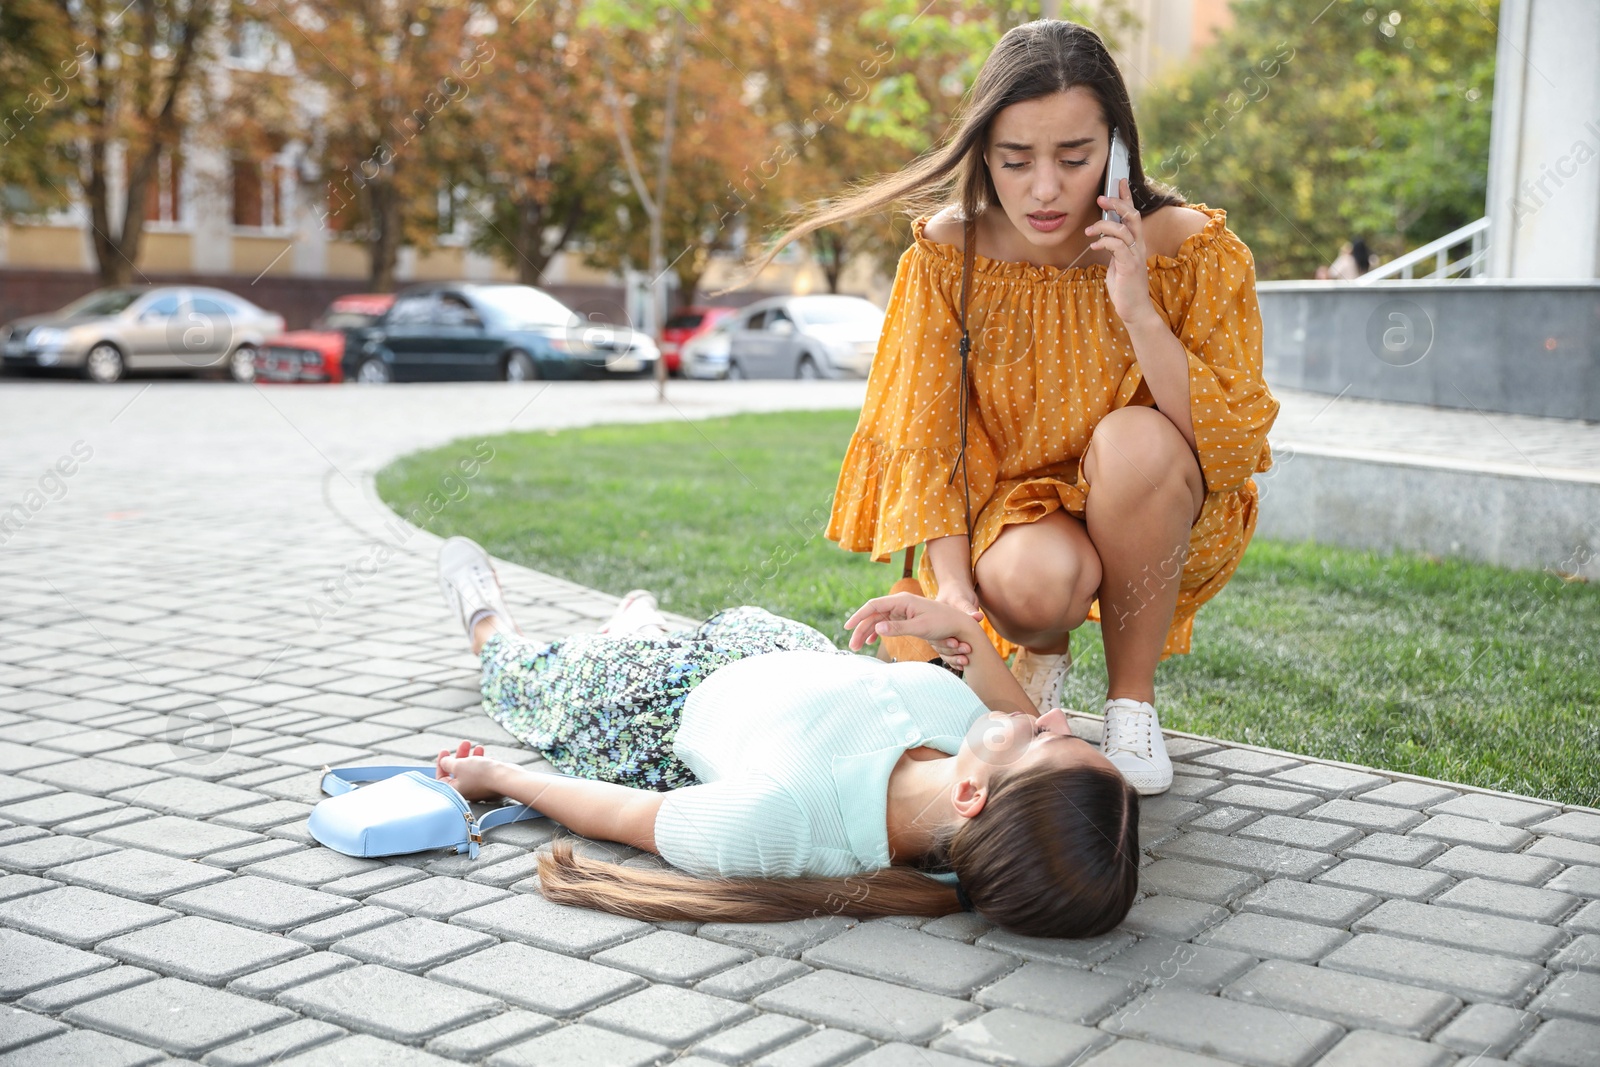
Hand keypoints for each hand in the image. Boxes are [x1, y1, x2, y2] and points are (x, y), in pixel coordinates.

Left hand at [435, 739, 504, 801]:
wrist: (505, 778)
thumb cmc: (480, 774)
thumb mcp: (459, 765)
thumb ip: (448, 763)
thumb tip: (444, 762)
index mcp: (455, 791)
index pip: (442, 778)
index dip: (442, 763)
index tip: (445, 751)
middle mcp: (466, 791)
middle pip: (458, 772)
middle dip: (461, 755)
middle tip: (465, 743)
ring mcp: (479, 788)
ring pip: (471, 770)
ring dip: (473, 757)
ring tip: (479, 747)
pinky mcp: (490, 784)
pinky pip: (483, 772)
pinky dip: (483, 763)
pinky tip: (489, 758)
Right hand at [845, 592, 981, 662]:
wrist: (960, 623)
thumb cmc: (943, 623)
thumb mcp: (921, 627)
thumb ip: (898, 628)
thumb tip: (877, 629)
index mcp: (902, 601)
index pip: (874, 606)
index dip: (859, 616)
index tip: (848, 627)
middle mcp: (899, 603)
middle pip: (873, 615)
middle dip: (860, 629)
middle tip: (853, 646)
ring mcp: (902, 610)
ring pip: (878, 620)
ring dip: (867, 632)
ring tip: (858, 646)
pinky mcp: (906, 617)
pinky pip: (886, 624)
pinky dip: (877, 632)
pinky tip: (872, 641)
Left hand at [1087, 178, 1158, 328]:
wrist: (1135, 309)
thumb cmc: (1124, 287)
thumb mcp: (1116, 263)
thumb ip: (1113, 249)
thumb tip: (1102, 237)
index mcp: (1135, 243)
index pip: (1133, 214)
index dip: (1127, 197)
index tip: (1119, 181)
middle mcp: (1138, 246)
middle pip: (1132, 215)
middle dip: (1117, 203)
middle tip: (1101, 198)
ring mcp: (1135, 255)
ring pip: (1124, 229)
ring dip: (1104, 225)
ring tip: (1089, 229)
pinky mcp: (1130, 266)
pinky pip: (1118, 246)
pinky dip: (1104, 242)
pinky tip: (1095, 246)